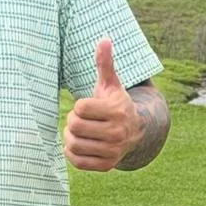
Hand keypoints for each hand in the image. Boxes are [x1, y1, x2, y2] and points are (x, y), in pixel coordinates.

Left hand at [63, 38, 143, 171]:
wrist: (135, 132)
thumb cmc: (115, 104)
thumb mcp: (111, 84)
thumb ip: (105, 63)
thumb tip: (103, 39)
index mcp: (116, 111)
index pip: (80, 108)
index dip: (79, 106)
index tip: (87, 107)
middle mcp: (117, 133)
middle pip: (75, 126)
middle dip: (72, 121)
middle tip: (80, 121)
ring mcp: (112, 150)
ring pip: (74, 145)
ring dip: (71, 138)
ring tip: (79, 133)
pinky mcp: (107, 165)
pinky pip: (77, 162)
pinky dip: (72, 153)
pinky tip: (79, 145)